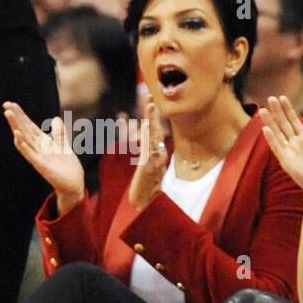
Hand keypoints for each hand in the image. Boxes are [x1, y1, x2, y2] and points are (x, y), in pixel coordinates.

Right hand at [3, 101, 84, 212]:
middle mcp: (37, 148)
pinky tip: (17, 134)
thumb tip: (55, 118)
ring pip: (24, 138)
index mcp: (42, 142)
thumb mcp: (63, 145)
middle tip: (5, 104)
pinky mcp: (40, 165)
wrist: (73, 184)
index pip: (29, 126)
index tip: (11, 104)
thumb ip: (59, 133)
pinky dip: (22, 144)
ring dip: (15, 126)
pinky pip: (29, 153)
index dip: (21, 115)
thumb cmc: (66, 167)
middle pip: (24, 129)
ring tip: (7, 113)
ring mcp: (37, 156)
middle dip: (15, 117)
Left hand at [128, 95, 167, 211]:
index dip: (152, 116)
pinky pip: (148, 150)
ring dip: (151, 121)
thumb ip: (146, 149)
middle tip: (149, 97)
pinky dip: (148, 138)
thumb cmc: (146, 187)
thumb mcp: (146, 166)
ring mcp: (155, 162)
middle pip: (156, 130)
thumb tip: (144, 131)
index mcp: (157, 153)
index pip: (155, 131)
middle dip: (153, 114)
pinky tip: (146, 127)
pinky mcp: (148, 169)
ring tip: (149, 106)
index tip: (150, 101)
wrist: (146, 204)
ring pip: (153, 138)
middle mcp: (159, 155)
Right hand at [259, 95, 302, 197]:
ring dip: (270, 122)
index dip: (287, 109)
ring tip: (262, 110)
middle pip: (283, 124)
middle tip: (269, 98)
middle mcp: (294, 144)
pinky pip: (277, 148)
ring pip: (277, 134)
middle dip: (276, 111)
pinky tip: (265, 129)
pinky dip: (271, 139)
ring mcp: (289, 153)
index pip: (293, 120)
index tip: (282, 97)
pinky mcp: (286, 162)